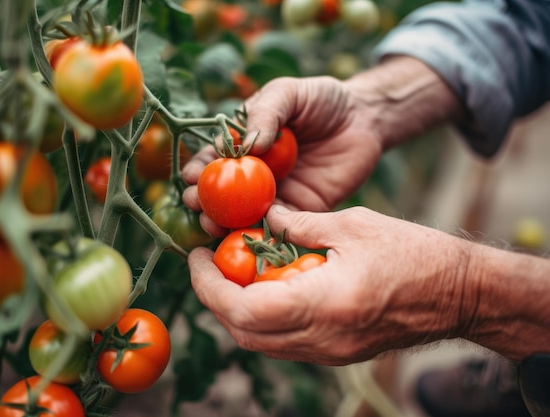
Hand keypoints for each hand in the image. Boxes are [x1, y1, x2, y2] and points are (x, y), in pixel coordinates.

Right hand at [182, 76, 383, 235]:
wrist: (364, 118)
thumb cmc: (322, 100)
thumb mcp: (289, 93)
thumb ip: (268, 112)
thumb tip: (249, 143)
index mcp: (246, 143)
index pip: (216, 157)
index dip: (201, 168)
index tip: (189, 177)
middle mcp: (256, 171)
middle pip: (224, 190)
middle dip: (206, 199)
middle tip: (194, 204)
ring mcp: (277, 192)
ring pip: (245, 212)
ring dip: (225, 221)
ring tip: (211, 224)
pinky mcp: (301, 209)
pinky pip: (278, 224)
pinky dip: (261, 230)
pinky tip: (247, 233)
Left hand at [188, 205, 473, 365]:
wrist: (460, 294)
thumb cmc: (415, 253)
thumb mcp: (353, 224)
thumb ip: (300, 222)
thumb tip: (263, 216)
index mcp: (325, 303)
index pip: (243, 309)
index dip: (209, 285)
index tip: (196, 256)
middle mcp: (323, 338)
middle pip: (244, 333)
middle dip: (215, 298)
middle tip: (207, 262)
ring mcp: (330, 352)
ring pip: (261, 342)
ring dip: (236, 309)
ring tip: (232, 271)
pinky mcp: (337, 353)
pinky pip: (284, 342)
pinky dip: (263, 316)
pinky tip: (266, 285)